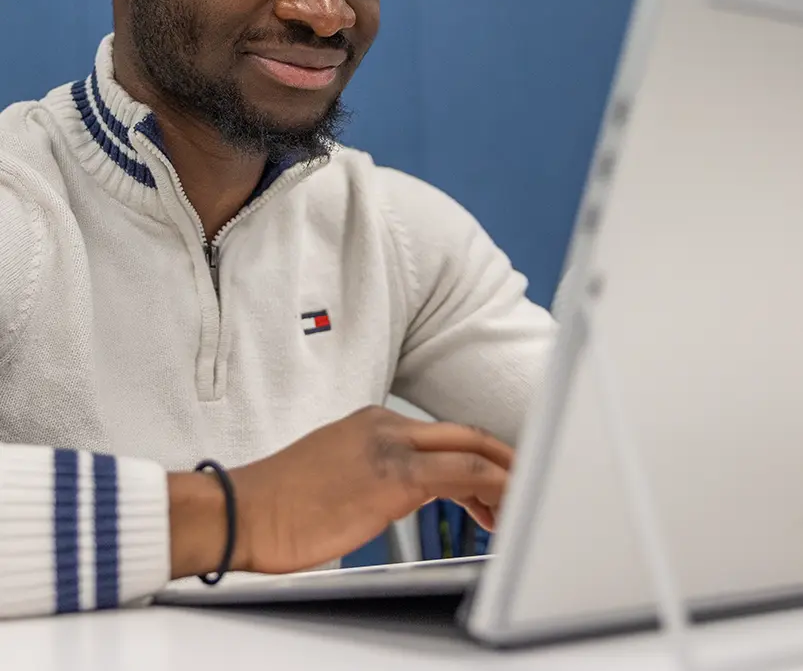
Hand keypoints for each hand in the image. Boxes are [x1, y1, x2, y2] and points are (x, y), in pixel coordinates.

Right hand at [168, 405, 512, 578]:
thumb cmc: (279, 503)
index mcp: (373, 422)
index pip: (443, 433)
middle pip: (467, 434)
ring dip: (506, 479)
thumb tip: (406, 493)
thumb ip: (375, 472)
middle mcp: (386, 426)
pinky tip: (503, 512)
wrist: (240, 511)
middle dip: (507, 460)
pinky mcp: (393, 479)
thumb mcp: (335, 471)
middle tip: (528, 487)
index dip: (480, 455)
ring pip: (472, 451)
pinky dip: (493, 490)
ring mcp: (391, 449)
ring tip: (521, 507)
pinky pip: (462, 476)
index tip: (497, 480)